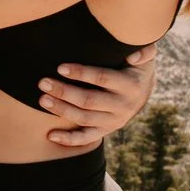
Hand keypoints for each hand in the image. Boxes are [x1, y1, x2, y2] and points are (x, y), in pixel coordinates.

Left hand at [39, 44, 159, 148]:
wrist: (143, 92)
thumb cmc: (136, 67)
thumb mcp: (146, 55)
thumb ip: (144, 50)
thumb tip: (133, 57)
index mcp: (130, 85)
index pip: (102, 78)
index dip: (81, 73)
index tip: (60, 67)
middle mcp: (122, 106)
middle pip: (89, 101)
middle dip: (64, 92)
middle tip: (43, 82)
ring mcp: (114, 121)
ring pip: (84, 118)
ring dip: (62, 110)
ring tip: (42, 100)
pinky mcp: (106, 131)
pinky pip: (87, 138)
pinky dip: (69, 139)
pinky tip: (51, 135)